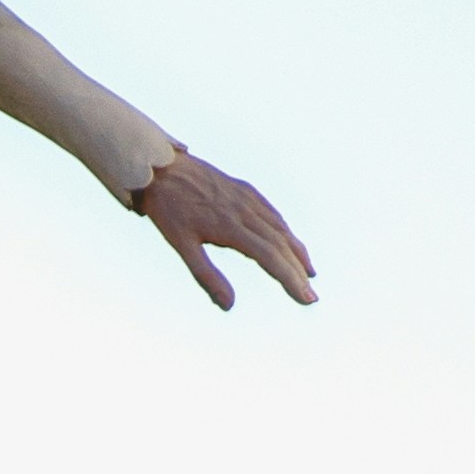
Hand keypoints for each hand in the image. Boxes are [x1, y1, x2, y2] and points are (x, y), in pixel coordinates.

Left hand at [142, 148, 313, 311]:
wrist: (163, 167)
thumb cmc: (168, 209)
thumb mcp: (182, 246)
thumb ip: (206, 276)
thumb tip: (228, 305)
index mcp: (232, 227)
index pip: (271, 258)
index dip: (290, 279)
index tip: (305, 298)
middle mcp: (246, 211)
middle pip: (281, 246)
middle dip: (299, 272)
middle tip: (312, 296)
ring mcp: (248, 198)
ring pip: (281, 229)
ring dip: (297, 253)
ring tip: (309, 274)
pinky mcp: (246, 190)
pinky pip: (273, 214)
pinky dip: (286, 232)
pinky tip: (290, 243)